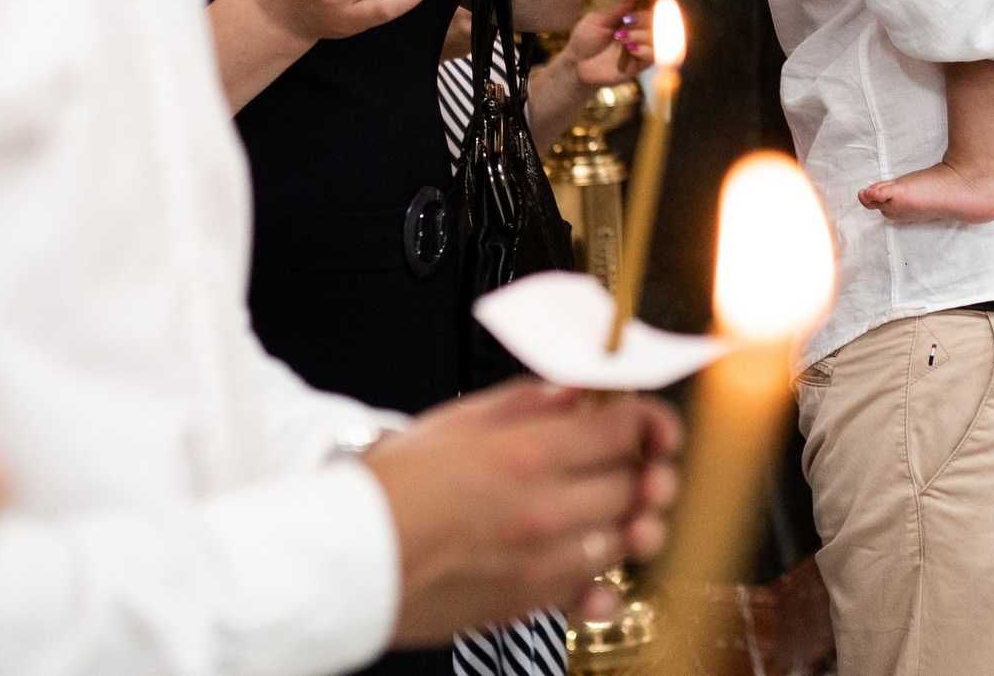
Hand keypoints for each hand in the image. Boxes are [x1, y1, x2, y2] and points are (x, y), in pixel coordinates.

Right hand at [364, 381, 680, 646]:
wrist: (346, 563)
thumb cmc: (386, 492)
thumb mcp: (454, 423)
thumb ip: (525, 403)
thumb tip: (573, 389)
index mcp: (528, 456)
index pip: (626, 430)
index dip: (647, 419)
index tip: (646, 418)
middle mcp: (544, 512)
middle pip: (636, 484)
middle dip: (643, 466)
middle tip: (634, 458)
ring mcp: (541, 564)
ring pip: (626, 538)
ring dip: (632, 518)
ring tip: (621, 505)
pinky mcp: (528, 604)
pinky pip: (595, 590)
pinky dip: (607, 575)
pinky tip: (597, 558)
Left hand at [554, 0, 651, 79]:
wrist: (576, 64)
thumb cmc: (584, 40)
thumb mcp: (597, 20)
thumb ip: (617, 11)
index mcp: (629, 18)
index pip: (648, 6)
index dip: (652, 1)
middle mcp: (638, 31)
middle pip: (658, 20)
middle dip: (644, 18)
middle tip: (627, 21)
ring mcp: (640, 47)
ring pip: (657, 37)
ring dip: (641, 34)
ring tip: (621, 37)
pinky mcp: (639, 64)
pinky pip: (653, 55)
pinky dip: (644, 50)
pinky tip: (629, 49)